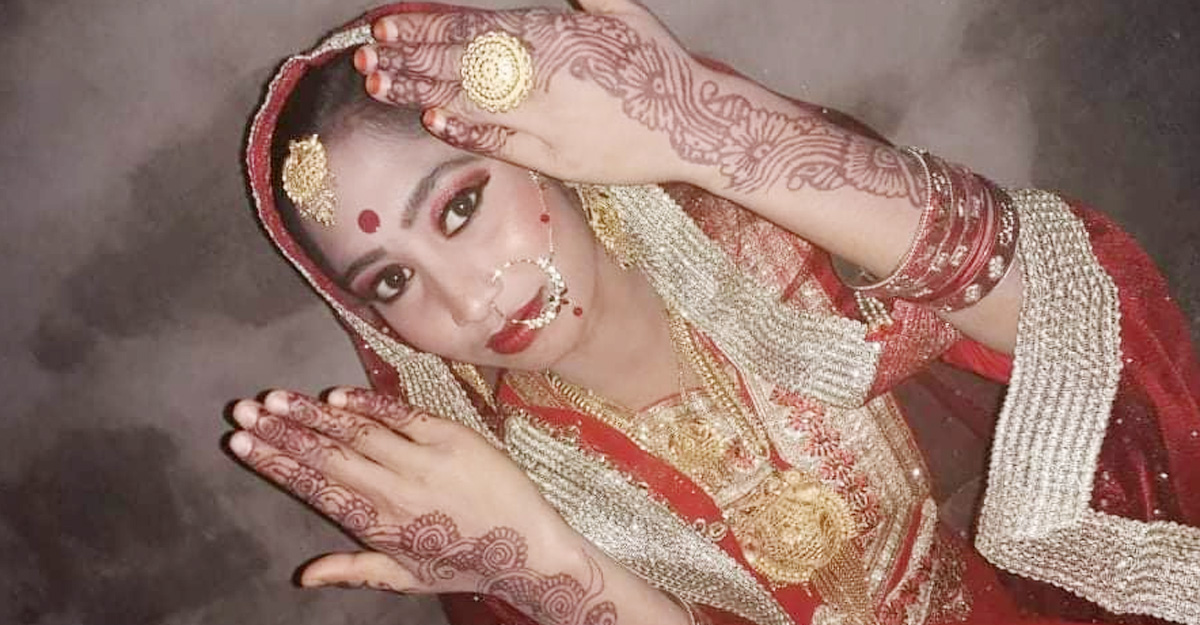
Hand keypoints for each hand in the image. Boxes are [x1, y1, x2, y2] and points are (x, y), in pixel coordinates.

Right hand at [227, 389, 611, 619]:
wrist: (527, 548)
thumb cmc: (464, 563)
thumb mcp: (404, 579)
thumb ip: (351, 570)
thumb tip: (302, 575)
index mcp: (377, 525)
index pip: (313, 489)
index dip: (275, 464)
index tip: (241, 444)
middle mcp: (394, 492)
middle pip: (324, 457)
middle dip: (280, 433)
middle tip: (243, 412)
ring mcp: (423, 462)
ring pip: (356, 433)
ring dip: (312, 414)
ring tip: (276, 398)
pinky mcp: (452, 438)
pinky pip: (401, 416)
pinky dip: (367, 404)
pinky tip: (335, 396)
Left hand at [355, 0, 722, 185]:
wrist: (693, 124)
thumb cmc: (656, 64)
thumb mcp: (620, 10)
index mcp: (554, 34)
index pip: (474, 27)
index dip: (426, 25)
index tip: (388, 23)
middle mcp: (543, 76)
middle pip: (461, 64)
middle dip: (409, 57)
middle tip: (366, 53)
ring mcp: (547, 119)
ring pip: (470, 103)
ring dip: (421, 92)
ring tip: (380, 84)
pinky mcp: (556, 158)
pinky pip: (500, 143)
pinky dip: (464, 131)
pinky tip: (431, 121)